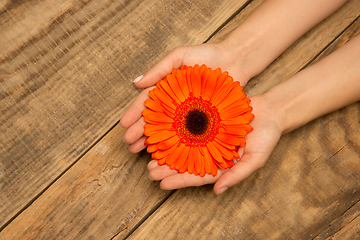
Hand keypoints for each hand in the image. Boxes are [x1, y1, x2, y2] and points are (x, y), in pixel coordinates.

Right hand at [120, 42, 250, 152]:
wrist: (236, 61)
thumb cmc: (208, 55)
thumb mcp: (180, 56)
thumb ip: (160, 68)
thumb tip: (135, 83)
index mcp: (167, 88)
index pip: (147, 102)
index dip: (134, 113)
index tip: (124, 125)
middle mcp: (175, 103)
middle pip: (154, 119)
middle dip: (140, 131)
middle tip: (129, 144)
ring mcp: (189, 113)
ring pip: (167, 129)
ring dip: (152, 140)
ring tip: (139, 151)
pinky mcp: (203, 121)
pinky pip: (188, 133)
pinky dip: (175, 143)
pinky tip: (165, 151)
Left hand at [147, 95, 282, 194]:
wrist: (270, 111)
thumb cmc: (266, 137)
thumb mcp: (256, 159)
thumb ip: (237, 175)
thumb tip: (217, 192)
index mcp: (221, 165)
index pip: (197, 177)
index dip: (180, 181)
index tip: (162, 184)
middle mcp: (211, 152)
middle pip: (186, 163)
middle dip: (167, 168)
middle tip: (149, 171)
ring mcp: (207, 136)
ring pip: (183, 146)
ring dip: (167, 151)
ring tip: (148, 156)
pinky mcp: (206, 120)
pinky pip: (188, 126)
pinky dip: (175, 131)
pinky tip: (162, 133)